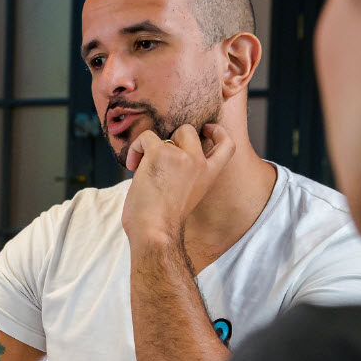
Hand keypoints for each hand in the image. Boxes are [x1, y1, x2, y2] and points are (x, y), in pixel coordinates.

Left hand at [120, 123, 236, 247]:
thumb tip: (164, 161)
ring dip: (150, 147)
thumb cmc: (163, 223)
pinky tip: (132, 166)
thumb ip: (184, 175)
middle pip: (188, 131)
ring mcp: (181, 156)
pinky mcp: (159, 154)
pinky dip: (136, 148)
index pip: (227, 145)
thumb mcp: (186, 195)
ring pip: (166, 134)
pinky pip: (146, 137)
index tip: (206, 129)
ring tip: (140, 166)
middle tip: (156, 153)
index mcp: (209, 175)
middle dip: (171, 138)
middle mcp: (198, 163)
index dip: (218, 132)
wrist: (155, 232)